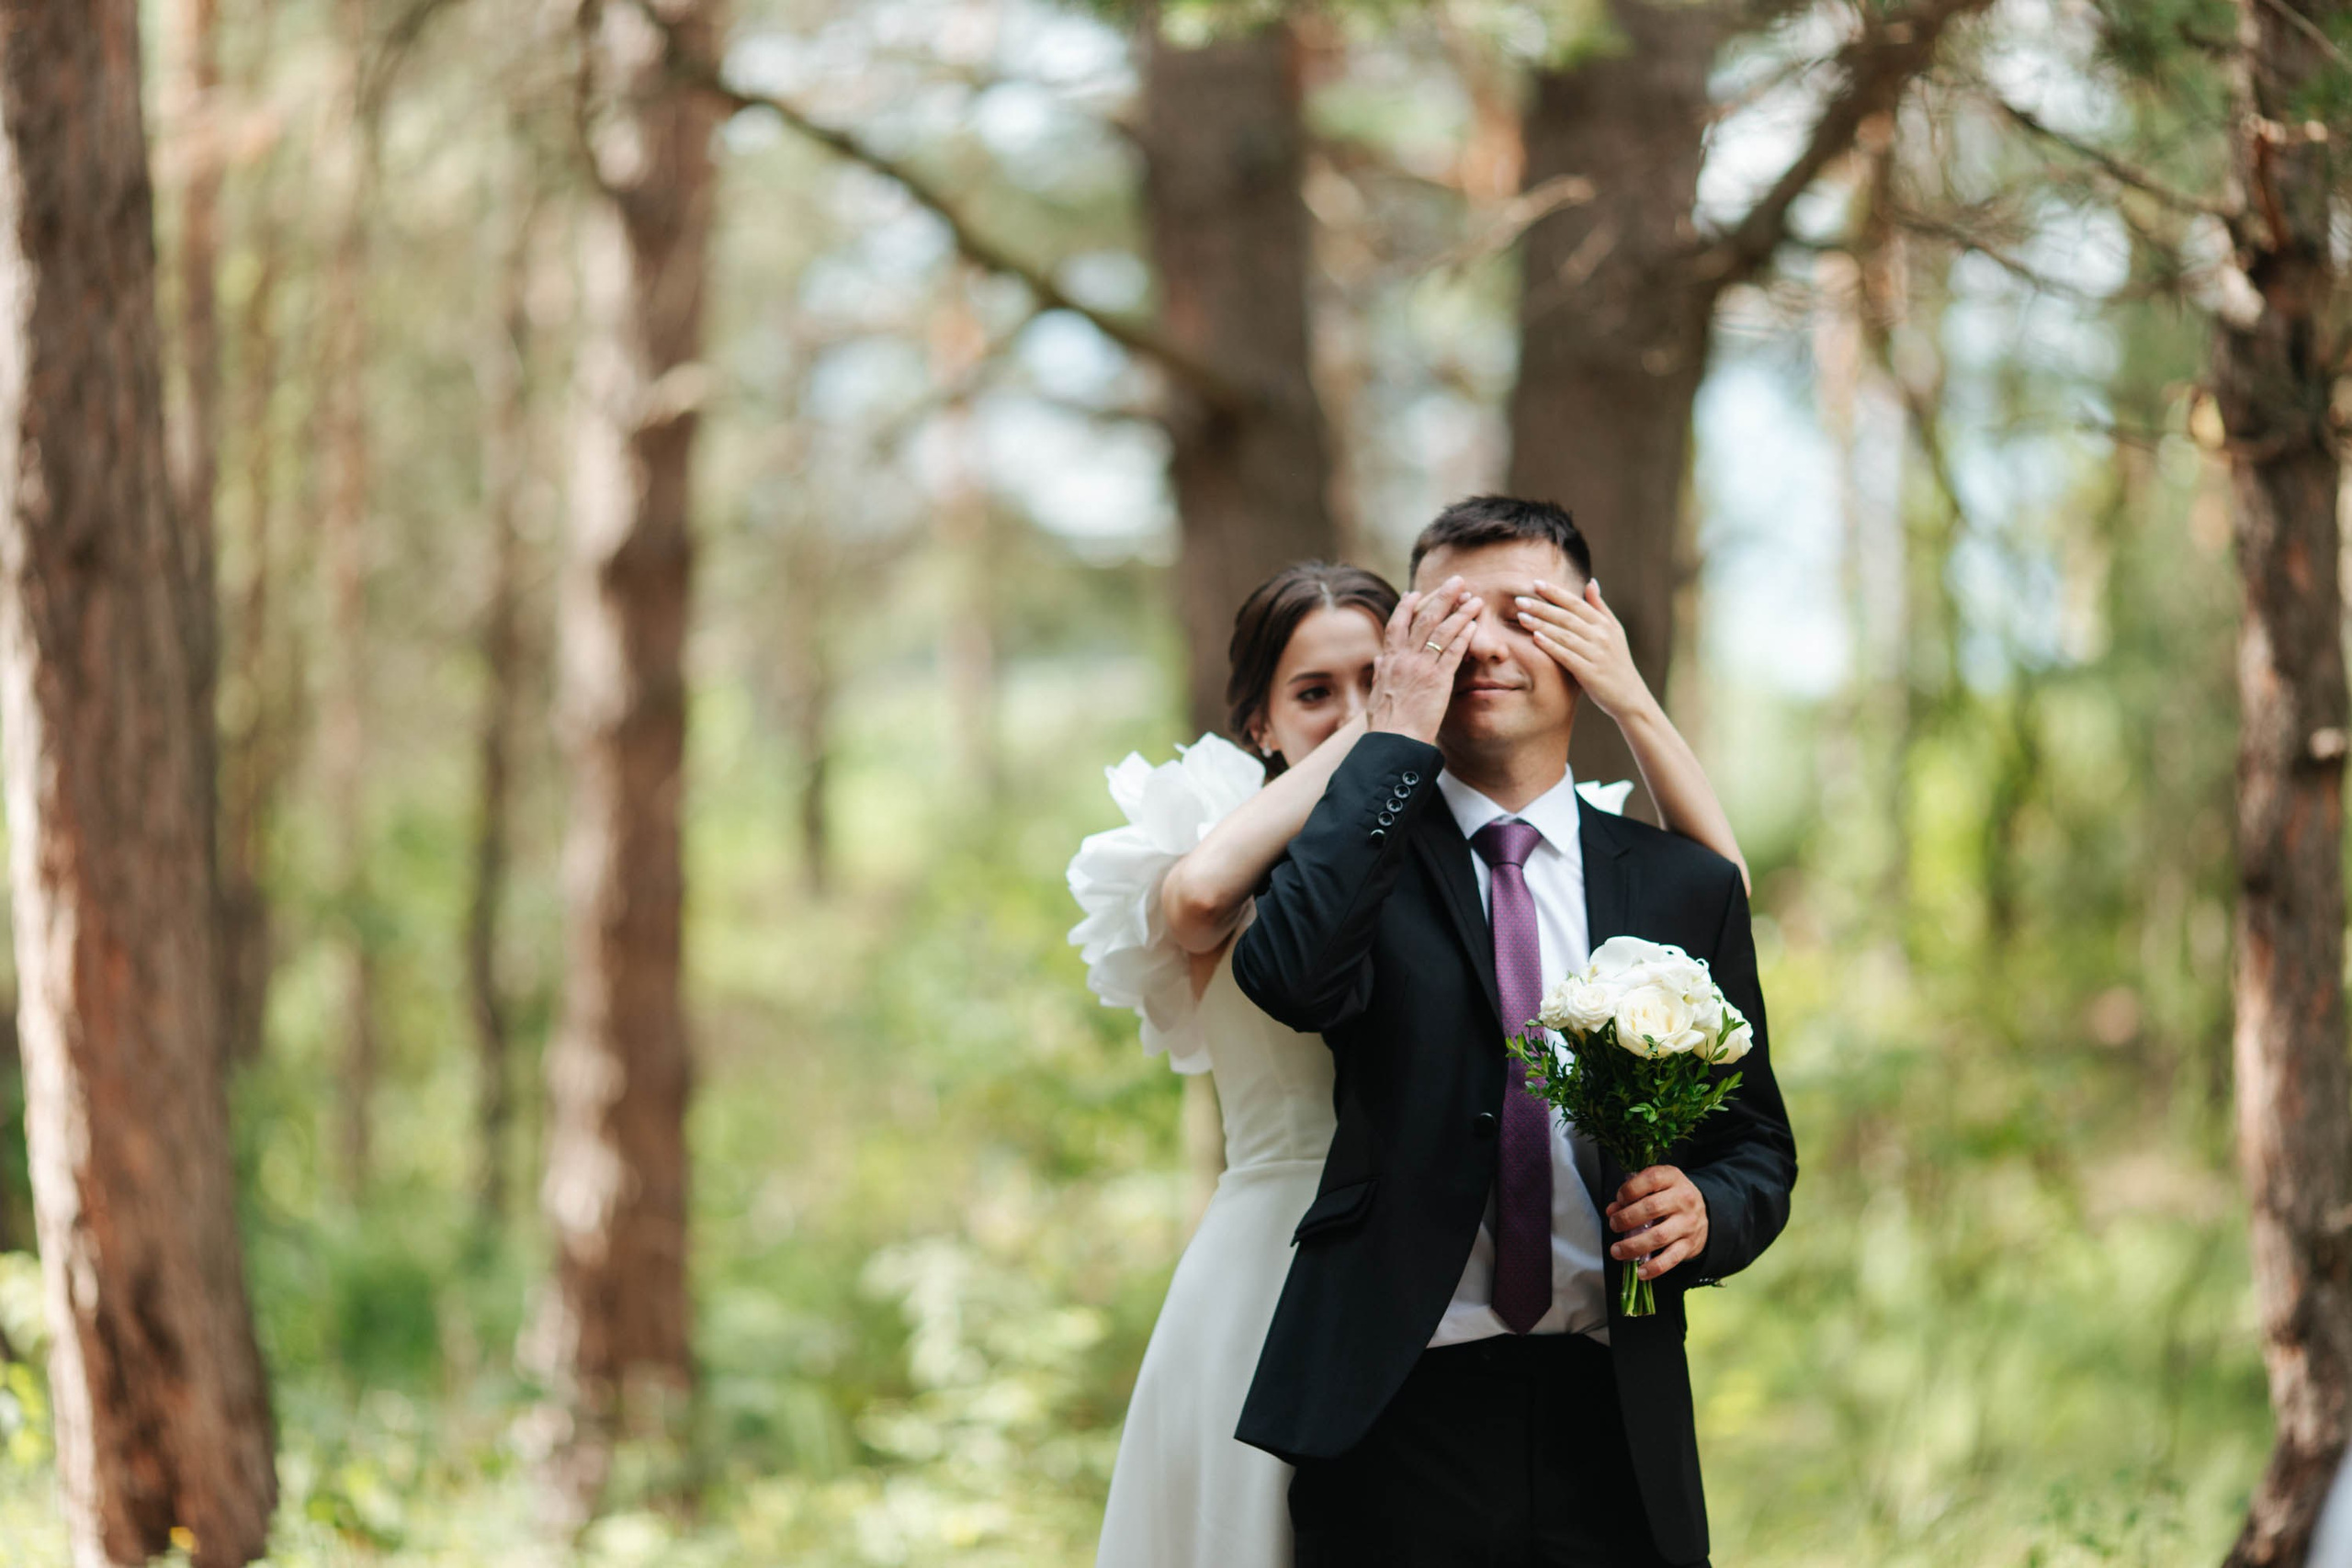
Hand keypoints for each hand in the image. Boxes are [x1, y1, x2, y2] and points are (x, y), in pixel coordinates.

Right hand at [1366, 578, 1481, 742]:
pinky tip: (1475, 624)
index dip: (1407, 606)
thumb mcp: (1375, 694)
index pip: (1397, 624)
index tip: (1416, 593)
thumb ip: (1379, 673)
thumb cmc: (1384, 723)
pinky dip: (1464, 636)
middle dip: (1441, 596)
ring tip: (1474, 599)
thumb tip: (1378, 659)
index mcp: (1388, 661)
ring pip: (1442, 631)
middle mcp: (1404, 659)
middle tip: (1456, 581)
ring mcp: (1421, 667)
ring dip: (1460, 612)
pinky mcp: (1438, 680)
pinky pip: (1453, 652)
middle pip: (1424, 618)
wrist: (1394, 741)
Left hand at [1514, 578, 1652, 721]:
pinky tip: (1535, 638)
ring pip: (1565, 635)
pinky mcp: (1590, 672)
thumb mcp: (1614, 632)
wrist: (1629, 696)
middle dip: (1542, 607)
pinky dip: (1551, 646)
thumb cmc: (1616, 662)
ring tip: (1521, 617)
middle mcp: (1602, 636)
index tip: (1535, 583)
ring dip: (1542, 624)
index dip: (1555, 593)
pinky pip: (1567, 656)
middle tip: (1519, 600)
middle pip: (1567, 617)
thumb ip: (1600, 608)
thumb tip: (1591, 583)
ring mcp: (1597, 654)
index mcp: (1605, 624)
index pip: (1576, 603)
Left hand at [1606, 1165, 1707, 1281]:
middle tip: (1614, 1225)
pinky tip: (1640, 1272)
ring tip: (1616, 1250)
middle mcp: (1683, 1199)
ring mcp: (1688, 1223)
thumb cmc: (1669, 1197)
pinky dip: (1654, 1267)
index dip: (1630, 1189)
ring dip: (1633, 1245)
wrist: (1702, 1213)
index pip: (1651, 1179)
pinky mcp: (1689, 1244)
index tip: (1619, 1199)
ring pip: (1659, 1236)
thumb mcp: (1655, 1187)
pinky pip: (1671, 1258)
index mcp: (1673, 1179)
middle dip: (1627, 1218)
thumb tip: (1612, 1210)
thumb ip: (1632, 1195)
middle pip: (1652, 1208)